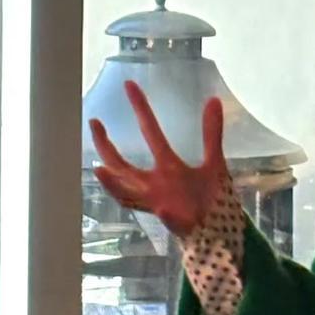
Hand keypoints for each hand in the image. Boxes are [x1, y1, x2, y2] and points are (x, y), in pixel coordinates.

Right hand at [89, 81, 229, 237]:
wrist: (221, 229)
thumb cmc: (211, 197)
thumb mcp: (214, 162)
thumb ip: (212, 134)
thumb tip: (213, 100)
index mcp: (167, 167)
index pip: (150, 132)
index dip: (140, 109)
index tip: (129, 85)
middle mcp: (156, 185)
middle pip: (123, 165)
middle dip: (106, 146)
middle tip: (94, 122)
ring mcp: (161, 204)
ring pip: (127, 195)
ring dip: (114, 184)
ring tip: (100, 168)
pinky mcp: (176, 222)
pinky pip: (168, 219)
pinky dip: (168, 215)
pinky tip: (163, 208)